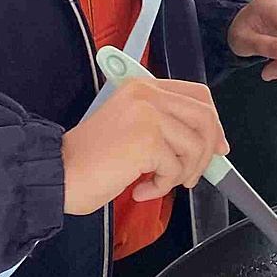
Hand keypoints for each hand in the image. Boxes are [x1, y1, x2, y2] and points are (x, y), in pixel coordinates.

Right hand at [63, 76, 227, 212]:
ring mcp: (148, 115)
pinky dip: (161, 187)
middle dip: (207, 152)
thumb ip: (166, 128)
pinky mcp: (146, 140)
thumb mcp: (131, 129)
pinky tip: (139, 189)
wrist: (57, 172)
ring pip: (195, 147)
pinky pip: (175, 169)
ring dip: (180, 174)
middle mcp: (147, 94)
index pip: (198, 95)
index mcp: (143, 87)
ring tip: (156, 184)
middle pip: (205, 118)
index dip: (214, 123)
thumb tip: (210, 143)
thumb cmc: (89, 159)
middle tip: (191, 176)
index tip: (218, 146)